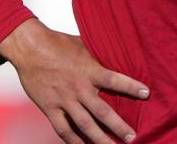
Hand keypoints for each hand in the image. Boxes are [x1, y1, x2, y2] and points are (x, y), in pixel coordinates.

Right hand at [0, 18, 149, 142]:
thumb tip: (117, 52)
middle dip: (119, 126)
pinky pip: (63, 129)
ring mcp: (64, 100)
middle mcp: (78, 87)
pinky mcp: (49, 108)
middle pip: (102, 111)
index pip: (114, 79)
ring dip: (100, 139)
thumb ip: (99, 54)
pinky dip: (73, 141)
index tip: (146, 93)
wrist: (29, 47)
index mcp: (89, 69)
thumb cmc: (58, 42)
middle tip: (133, 138)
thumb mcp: (83, 44)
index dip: (131, 86)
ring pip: (84, 125)